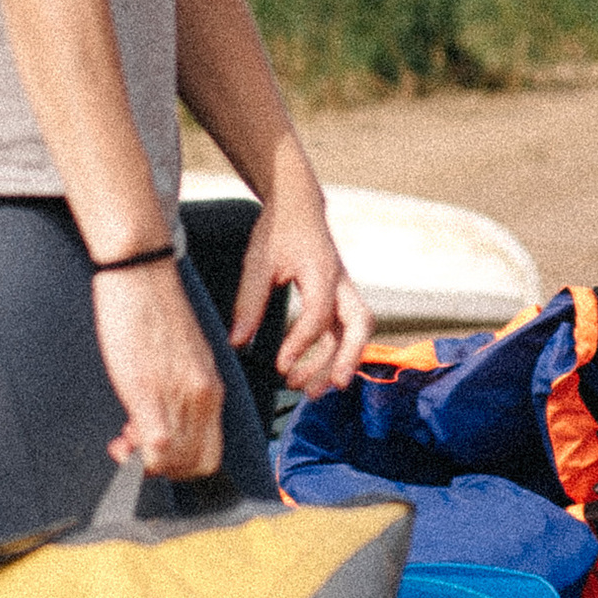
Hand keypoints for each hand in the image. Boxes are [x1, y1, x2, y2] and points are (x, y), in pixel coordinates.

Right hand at [92, 258, 228, 478]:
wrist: (141, 273)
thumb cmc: (156, 311)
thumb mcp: (183, 356)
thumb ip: (182, 392)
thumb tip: (165, 423)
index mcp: (212, 387)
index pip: (212, 454)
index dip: (184, 466)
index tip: (159, 454)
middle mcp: (203, 395)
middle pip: (196, 465)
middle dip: (165, 471)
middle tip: (138, 451)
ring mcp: (177, 394)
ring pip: (174, 460)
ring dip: (146, 463)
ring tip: (125, 441)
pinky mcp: (147, 389)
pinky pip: (154, 443)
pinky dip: (138, 455)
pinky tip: (121, 440)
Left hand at [229, 148, 369, 399]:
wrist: (298, 206)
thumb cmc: (278, 231)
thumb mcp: (258, 262)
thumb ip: (249, 302)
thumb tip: (238, 343)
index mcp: (322, 271)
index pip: (319, 315)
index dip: (301, 344)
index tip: (279, 366)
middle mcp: (340, 283)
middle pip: (359, 325)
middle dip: (347, 358)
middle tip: (327, 387)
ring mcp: (343, 291)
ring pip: (355, 332)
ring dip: (338, 363)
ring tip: (311, 391)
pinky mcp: (338, 298)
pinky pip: (345, 331)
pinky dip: (333, 354)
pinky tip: (314, 375)